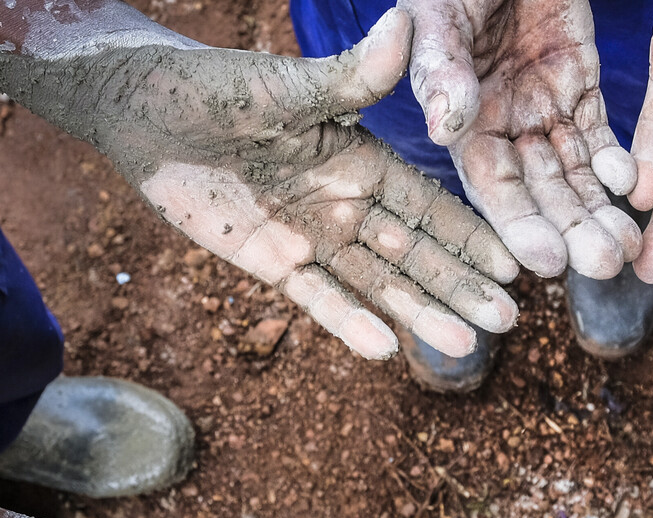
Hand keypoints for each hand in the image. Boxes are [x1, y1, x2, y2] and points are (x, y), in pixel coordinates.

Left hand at [68, 10, 520, 360]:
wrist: (136, 112)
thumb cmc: (210, 87)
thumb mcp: (285, 86)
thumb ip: (351, 77)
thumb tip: (406, 25)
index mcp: (358, 158)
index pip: (427, 203)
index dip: (470, 234)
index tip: (516, 263)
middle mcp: (343, 202)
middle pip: (414, 253)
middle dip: (460, 286)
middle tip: (509, 321)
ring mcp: (308, 236)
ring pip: (375, 282)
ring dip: (418, 313)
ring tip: (463, 346)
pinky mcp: (267, 262)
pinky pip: (315, 297)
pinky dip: (347, 322)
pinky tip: (384, 350)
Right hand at [400, 0, 641, 278]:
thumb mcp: (438, 15)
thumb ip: (441, 69)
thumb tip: (446, 128)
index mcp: (460, 121)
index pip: (492, 186)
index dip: (519, 224)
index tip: (548, 261)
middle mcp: (503, 127)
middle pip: (541, 192)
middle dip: (572, 230)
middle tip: (606, 264)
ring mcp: (545, 110)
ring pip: (576, 175)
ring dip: (600, 211)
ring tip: (628, 247)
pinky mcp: (580, 89)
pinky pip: (601, 136)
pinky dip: (617, 162)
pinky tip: (634, 185)